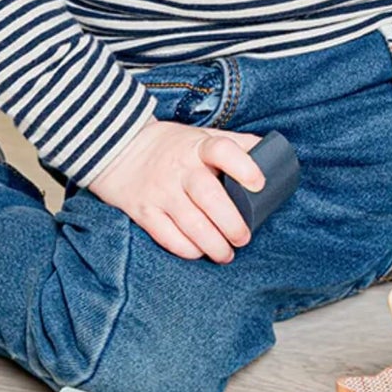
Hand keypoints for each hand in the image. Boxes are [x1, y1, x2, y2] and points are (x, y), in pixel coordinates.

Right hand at [88, 118, 264, 262]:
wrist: (119, 149)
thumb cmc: (172, 146)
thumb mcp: (202, 137)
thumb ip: (234, 144)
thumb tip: (273, 154)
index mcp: (198, 147)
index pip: (223, 150)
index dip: (243, 166)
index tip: (259, 184)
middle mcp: (179, 168)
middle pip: (209, 196)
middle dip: (231, 223)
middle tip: (244, 238)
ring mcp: (160, 190)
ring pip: (190, 223)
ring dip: (213, 244)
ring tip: (227, 254)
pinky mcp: (143, 210)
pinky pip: (166, 236)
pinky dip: (186, 249)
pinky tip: (199, 253)